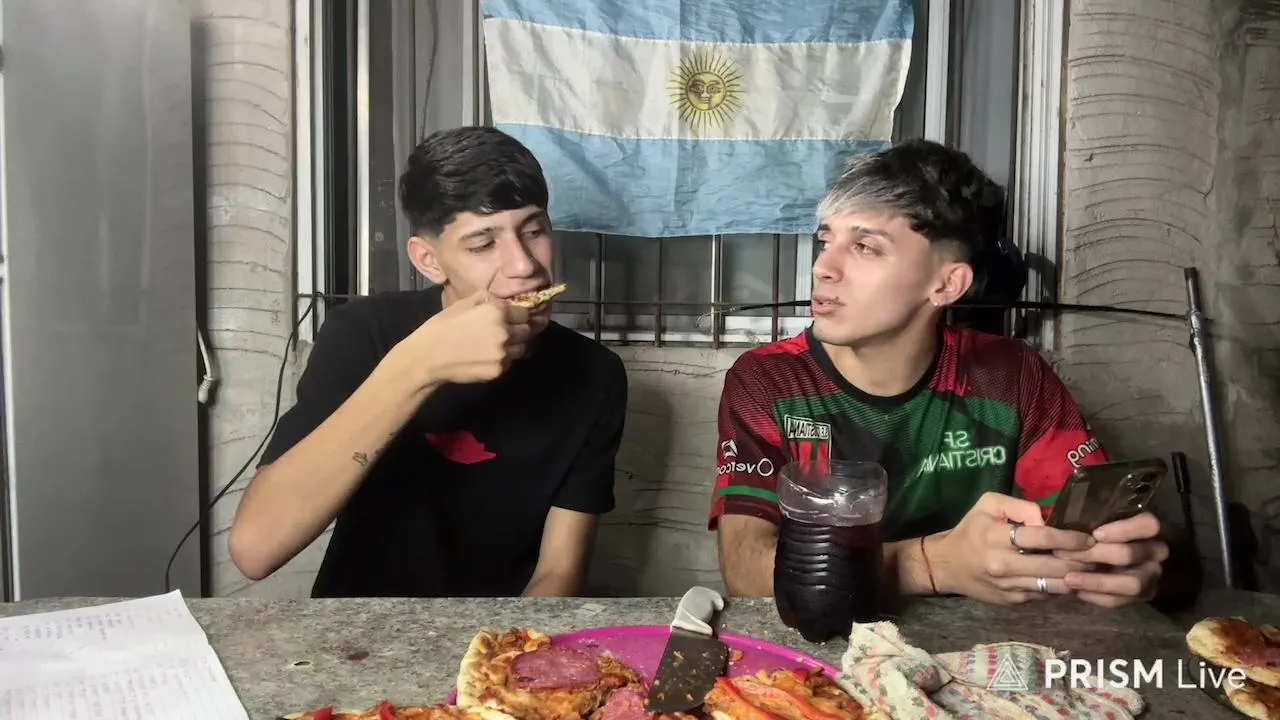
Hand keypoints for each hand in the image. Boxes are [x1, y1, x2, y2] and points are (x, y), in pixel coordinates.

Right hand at [405, 287, 531, 384]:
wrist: (428, 357)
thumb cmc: (442, 326)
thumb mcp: (463, 303)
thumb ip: (488, 299)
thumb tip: (505, 302)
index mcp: (497, 312)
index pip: (524, 312)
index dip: (519, 314)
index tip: (514, 317)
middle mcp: (505, 332)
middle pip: (527, 330)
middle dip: (520, 329)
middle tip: (508, 330)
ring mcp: (503, 353)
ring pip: (522, 348)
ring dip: (515, 345)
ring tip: (499, 344)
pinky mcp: (498, 370)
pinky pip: (510, 362)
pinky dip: (504, 358)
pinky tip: (489, 356)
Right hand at [931, 492, 1097, 603]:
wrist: (947, 566)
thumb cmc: (971, 530)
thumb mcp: (988, 505)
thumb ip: (1019, 505)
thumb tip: (1047, 518)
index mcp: (997, 537)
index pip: (1042, 537)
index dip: (1070, 538)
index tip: (1090, 538)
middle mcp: (1004, 565)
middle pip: (1055, 565)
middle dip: (1084, 560)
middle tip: (1103, 554)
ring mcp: (1010, 587)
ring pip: (1055, 584)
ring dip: (1079, 577)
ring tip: (1096, 568)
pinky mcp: (1014, 601)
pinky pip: (1046, 594)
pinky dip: (1063, 587)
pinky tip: (1075, 579)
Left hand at [1054, 512, 1168, 607]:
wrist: (1116, 559)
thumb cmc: (1094, 531)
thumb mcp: (1089, 517)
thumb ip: (1077, 516)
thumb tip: (1040, 518)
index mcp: (1146, 528)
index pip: (1148, 525)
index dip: (1124, 530)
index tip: (1095, 534)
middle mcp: (1155, 551)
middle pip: (1131, 555)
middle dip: (1095, 556)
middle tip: (1063, 555)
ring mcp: (1151, 575)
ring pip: (1131, 584)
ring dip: (1097, 582)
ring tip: (1069, 579)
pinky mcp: (1143, 595)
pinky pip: (1121, 600)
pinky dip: (1097, 596)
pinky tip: (1076, 591)